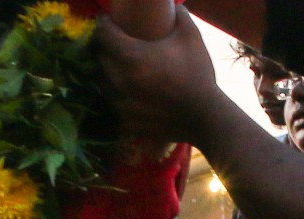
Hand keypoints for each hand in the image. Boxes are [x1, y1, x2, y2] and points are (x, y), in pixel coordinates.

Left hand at [96, 8, 226, 146]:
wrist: (205, 117)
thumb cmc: (197, 75)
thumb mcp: (191, 37)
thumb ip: (180, 16)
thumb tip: (174, 6)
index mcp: (131, 57)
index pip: (103, 34)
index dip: (103, 24)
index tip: (107, 21)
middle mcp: (120, 80)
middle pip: (99, 58)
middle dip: (103, 48)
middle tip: (113, 43)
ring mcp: (121, 104)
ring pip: (101, 83)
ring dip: (106, 73)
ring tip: (116, 68)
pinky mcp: (126, 121)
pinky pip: (111, 104)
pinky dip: (115, 95)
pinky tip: (124, 92)